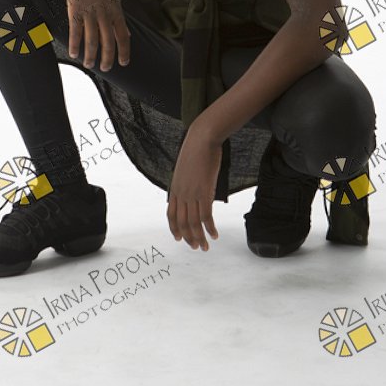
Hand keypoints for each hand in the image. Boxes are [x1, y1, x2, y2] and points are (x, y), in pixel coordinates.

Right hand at [64, 0, 130, 72]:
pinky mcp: (75, 9)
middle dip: (108, 58)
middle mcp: (104, 13)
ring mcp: (90, 12)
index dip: (124, 51)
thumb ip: (120, 16)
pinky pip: (76, 31)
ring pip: (92, 40)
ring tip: (89, 64)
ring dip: (91, 55)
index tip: (124, 63)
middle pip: (108, 41)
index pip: (123, 35)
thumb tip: (128, 33)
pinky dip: (75, 44)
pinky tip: (74, 54)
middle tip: (106, 69)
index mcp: (116, 9)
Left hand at [166, 124, 222, 251]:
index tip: (178, 238)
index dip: (174, 228)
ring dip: (199, 237)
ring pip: (193, 223)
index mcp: (175, 187)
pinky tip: (215, 235)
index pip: (171, 214)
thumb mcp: (185, 166)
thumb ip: (186, 179)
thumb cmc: (196, 148)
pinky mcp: (204, 192)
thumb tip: (192, 186)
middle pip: (182, 222)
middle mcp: (181, 193)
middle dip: (188, 237)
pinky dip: (210, 228)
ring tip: (205, 247)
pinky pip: (206, 216)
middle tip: (196, 247)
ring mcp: (192, 193)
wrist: (202, 138)